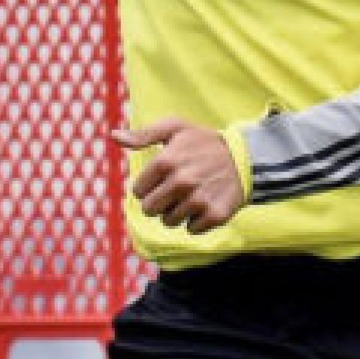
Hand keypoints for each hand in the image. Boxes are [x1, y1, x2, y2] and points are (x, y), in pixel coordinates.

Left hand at [114, 118, 244, 234]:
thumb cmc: (204, 142)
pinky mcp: (215, 215)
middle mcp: (181, 181)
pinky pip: (191, 230)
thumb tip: (113, 135)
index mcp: (166, 161)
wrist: (245, 158)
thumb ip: (143, 134)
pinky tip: (206, 203)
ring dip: (178, 212)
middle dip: (159, 202)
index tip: (163, 179)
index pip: (138, 191)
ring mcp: (199, 200)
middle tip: (176, 190)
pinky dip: (197, 221)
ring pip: (170, 222)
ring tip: (192, 195)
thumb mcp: (175, 128)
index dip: (148, 187)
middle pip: (150, 210)